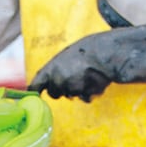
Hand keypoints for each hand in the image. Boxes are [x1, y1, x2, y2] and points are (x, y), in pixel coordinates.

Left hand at [27, 23, 145, 101]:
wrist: (110, 51)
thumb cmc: (91, 49)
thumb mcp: (69, 54)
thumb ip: (58, 67)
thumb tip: (48, 83)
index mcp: (51, 66)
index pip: (37, 84)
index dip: (36, 90)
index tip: (35, 94)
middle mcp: (58, 79)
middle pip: (56, 93)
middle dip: (64, 88)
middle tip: (77, 75)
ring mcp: (71, 88)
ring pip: (72, 96)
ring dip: (80, 88)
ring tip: (90, 74)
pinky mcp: (85, 94)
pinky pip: (85, 98)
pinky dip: (91, 91)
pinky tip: (98, 80)